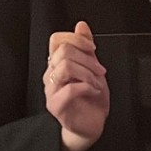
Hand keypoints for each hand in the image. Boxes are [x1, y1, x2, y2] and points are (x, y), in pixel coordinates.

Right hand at [45, 20, 108, 150]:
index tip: (92, 49)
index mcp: (57, 63)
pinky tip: (94, 92)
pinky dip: (88, 87)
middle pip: (63, 52)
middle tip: (100, 71)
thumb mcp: (92, 67)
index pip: (56, 40)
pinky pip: (70, 89)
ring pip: (65, 67)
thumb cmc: (91, 98)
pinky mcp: (56, 105)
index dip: (76, 39)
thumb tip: (81, 25)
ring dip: (87, 73)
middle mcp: (50, 75)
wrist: (91, 125)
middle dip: (88, 59)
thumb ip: (85, 47)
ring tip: (97, 83)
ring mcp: (51, 91)